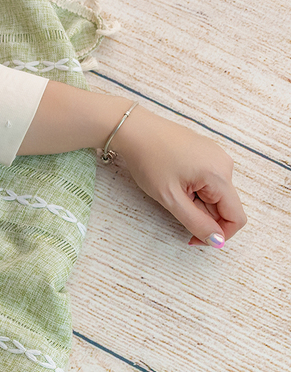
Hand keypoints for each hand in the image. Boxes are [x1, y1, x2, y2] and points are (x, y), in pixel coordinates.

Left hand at [112, 107, 245, 245]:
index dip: (218, 234)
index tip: (193, 238)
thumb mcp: (170, 198)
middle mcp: (225, 164)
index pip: (236, 217)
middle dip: (202, 214)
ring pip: (215, 194)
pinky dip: (194, 189)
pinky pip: (208, 181)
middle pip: (225, 206)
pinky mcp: (206, 153)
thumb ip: (196, 222)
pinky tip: (174, 180)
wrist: (134, 130)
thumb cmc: (148, 160)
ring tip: (171, 189)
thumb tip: (217, 241)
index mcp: (220, 175)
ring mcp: (216, 157)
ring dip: (196, 202)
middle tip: (173, 206)